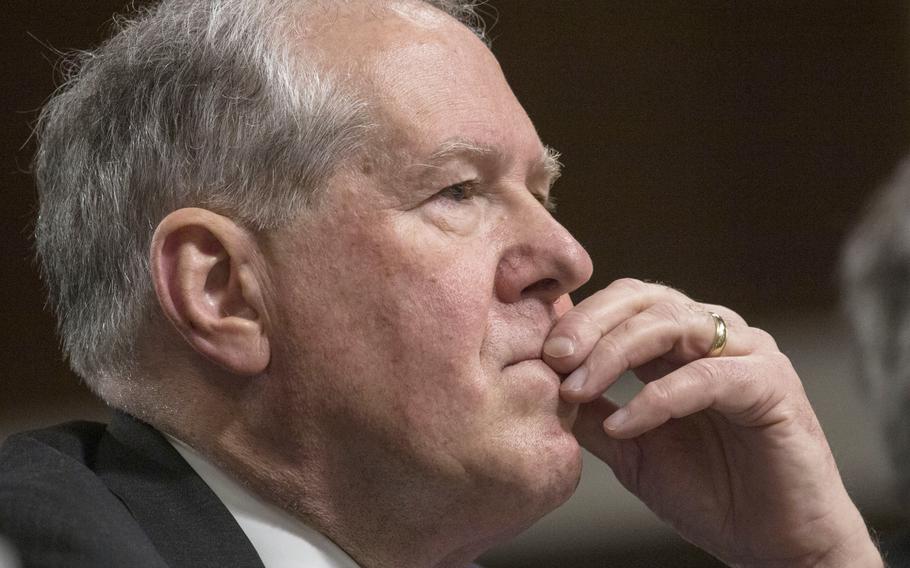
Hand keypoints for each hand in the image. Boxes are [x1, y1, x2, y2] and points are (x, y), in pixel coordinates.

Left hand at [544, 279, 880, 566]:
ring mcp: (747, 354)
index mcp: (680, 345)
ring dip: (615, 352)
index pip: (624, 302)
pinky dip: (657, 398)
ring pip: (672, 324)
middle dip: (591, 324)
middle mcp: (715, 336)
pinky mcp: (772, 385)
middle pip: (644, 299)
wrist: (773, 545)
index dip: (579, 320)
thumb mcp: (631, 449)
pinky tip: (624, 424)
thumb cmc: (710, 493)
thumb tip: (540, 385)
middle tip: (553, 356)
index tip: (538, 353)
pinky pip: (706, 377)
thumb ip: (592, 413)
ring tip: (576, 389)